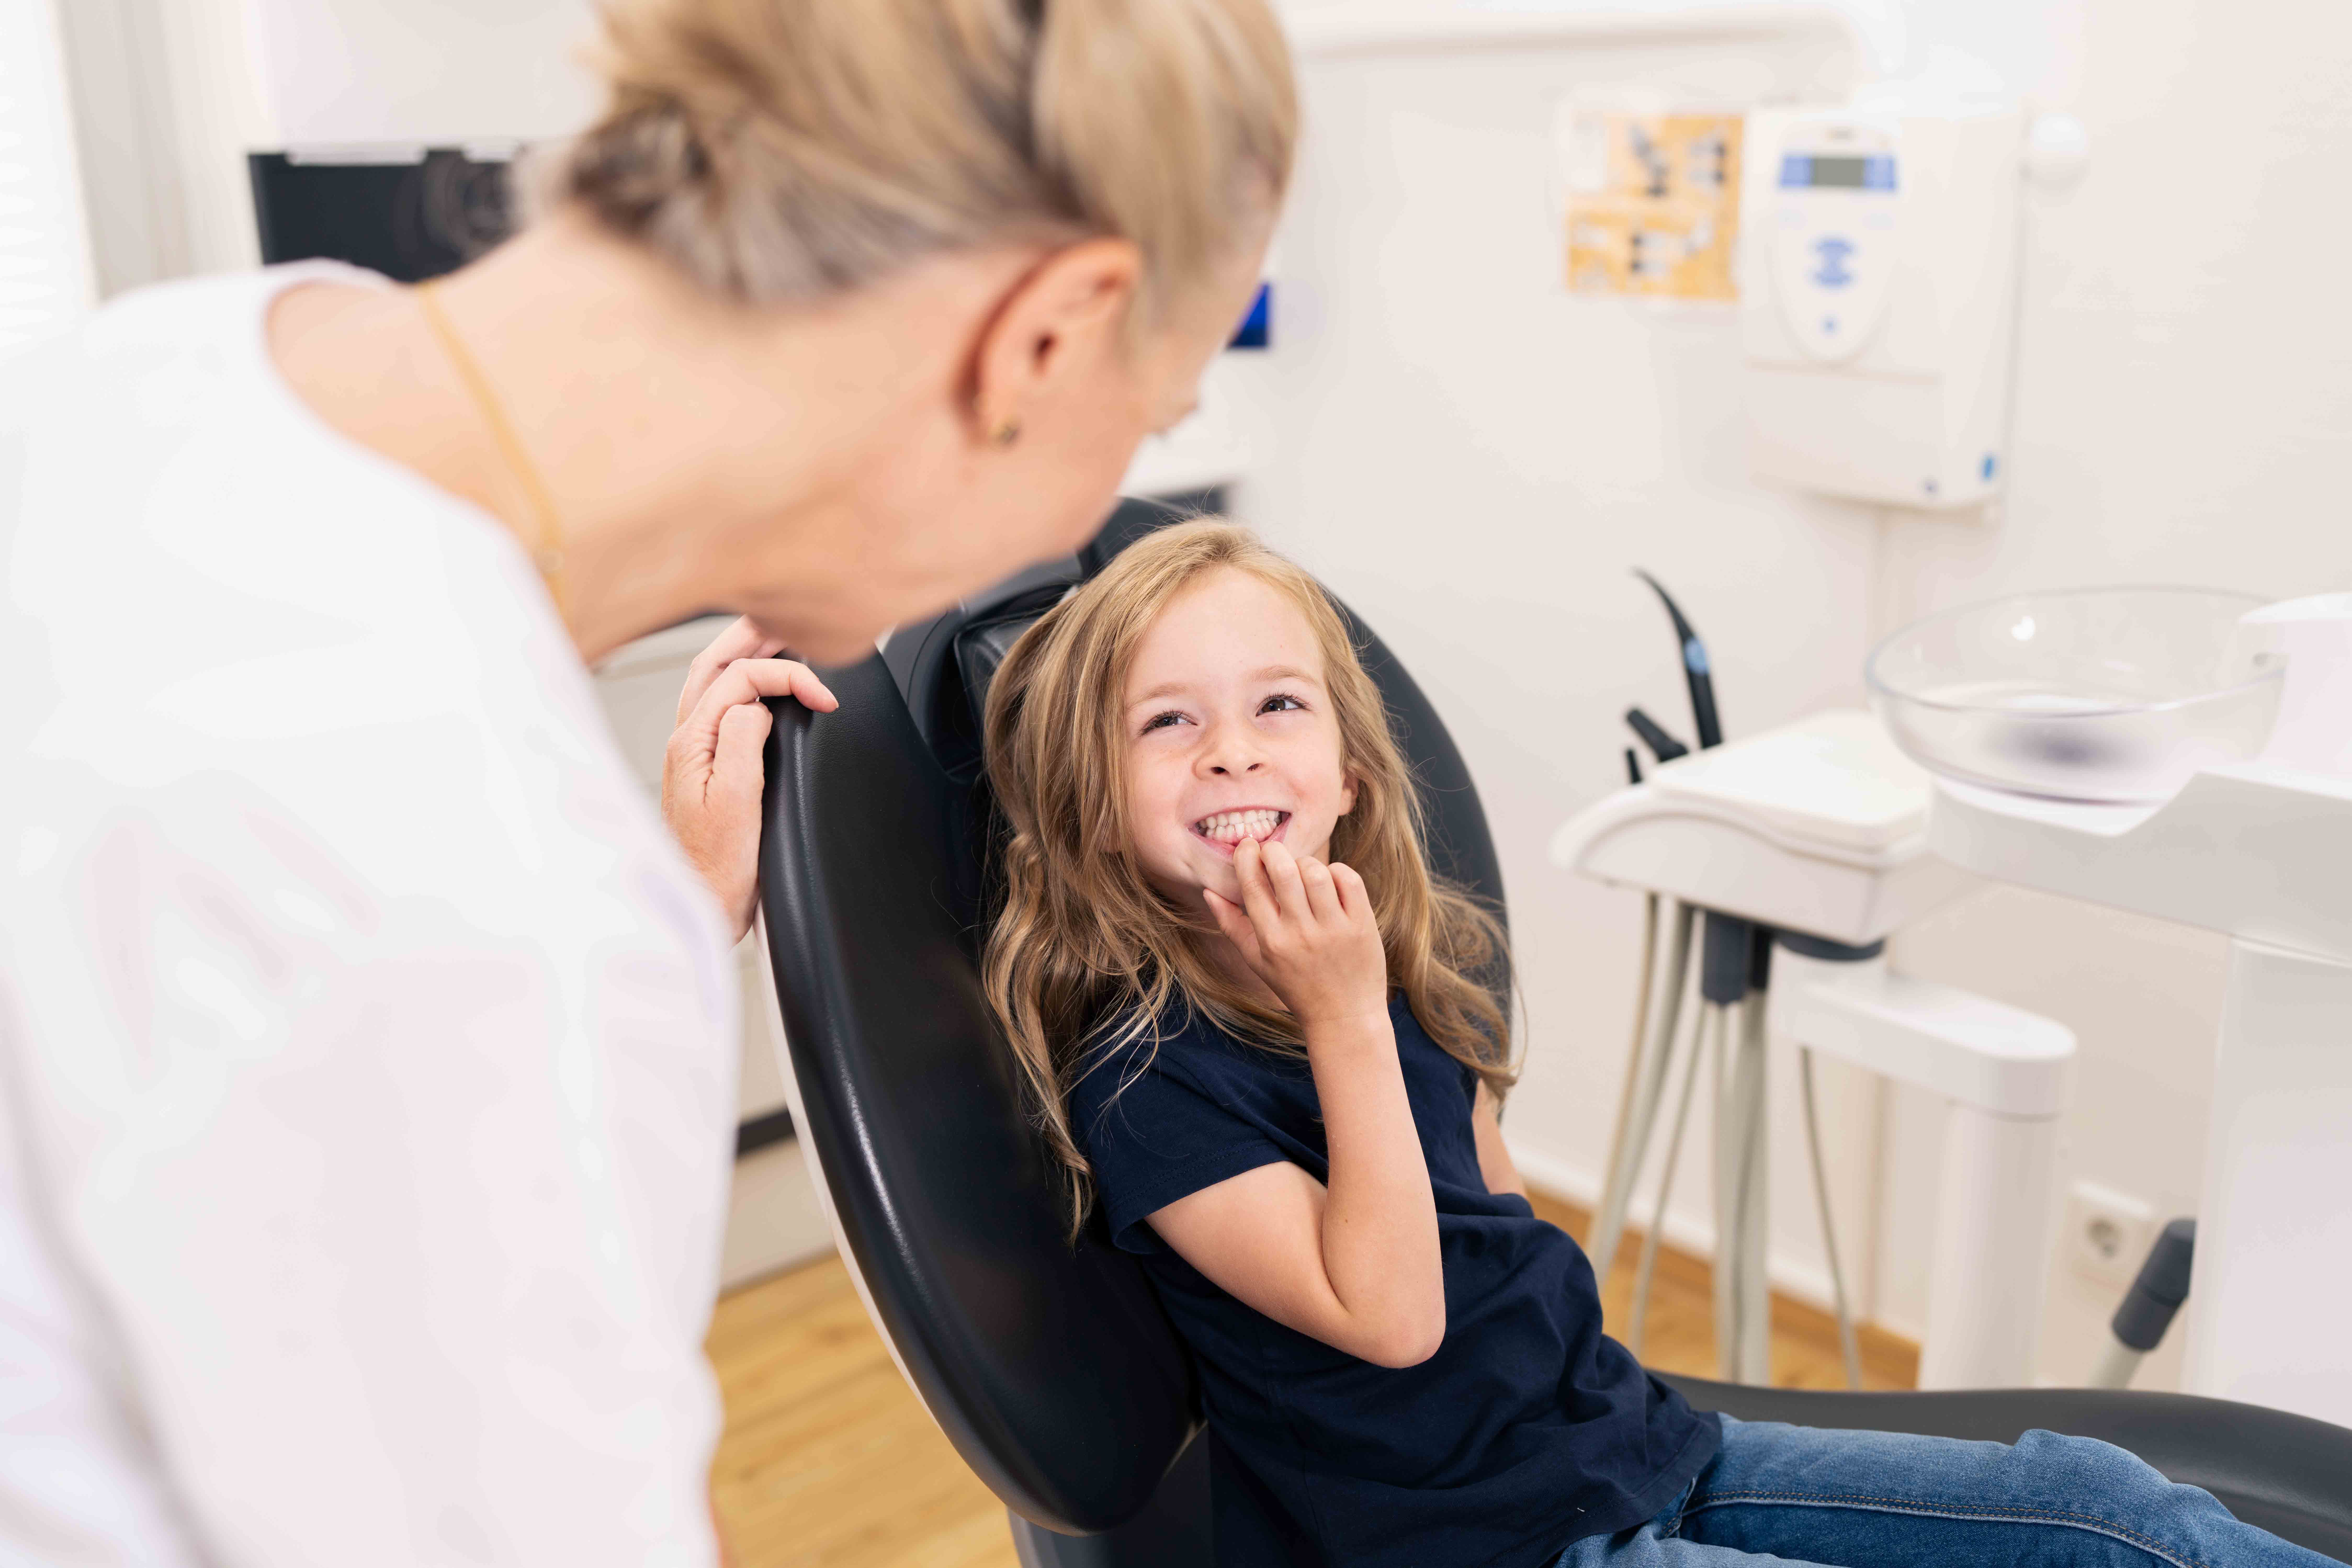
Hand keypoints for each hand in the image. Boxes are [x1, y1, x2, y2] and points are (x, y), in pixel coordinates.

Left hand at [661, 616, 837, 942]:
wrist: (699, 908)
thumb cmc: (715, 869)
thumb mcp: (735, 803)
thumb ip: (742, 741)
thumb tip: (756, 706)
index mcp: (691, 742)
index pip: (740, 678)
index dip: (788, 675)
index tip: (825, 698)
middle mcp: (686, 740)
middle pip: (714, 662)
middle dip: (754, 633)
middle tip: (792, 616)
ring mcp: (693, 752)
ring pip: (713, 679)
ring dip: (744, 649)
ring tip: (777, 632)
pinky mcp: (705, 767)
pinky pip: (720, 705)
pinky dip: (742, 681)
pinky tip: (761, 684)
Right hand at [1203, 838, 1387, 1030]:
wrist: (1343, 1016)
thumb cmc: (1296, 986)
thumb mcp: (1257, 961)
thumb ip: (1231, 926)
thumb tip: (1209, 891)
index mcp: (1270, 941)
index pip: (1252, 885)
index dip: (1247, 856)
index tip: (1249, 846)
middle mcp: (1301, 934)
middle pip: (1283, 871)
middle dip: (1274, 851)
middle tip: (1274, 853)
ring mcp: (1334, 929)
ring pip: (1316, 872)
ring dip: (1306, 862)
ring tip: (1303, 872)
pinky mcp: (1361, 925)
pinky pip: (1348, 879)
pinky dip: (1337, 871)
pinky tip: (1330, 881)